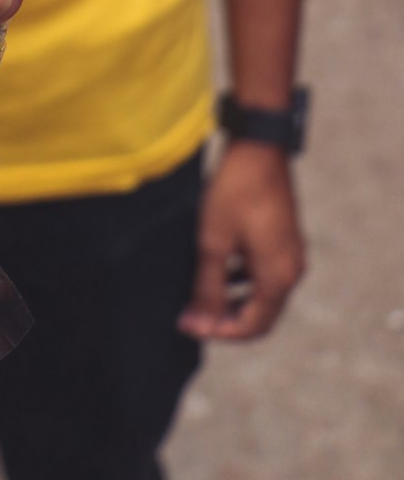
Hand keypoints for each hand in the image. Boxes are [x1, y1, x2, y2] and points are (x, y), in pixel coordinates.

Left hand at [178, 141, 305, 340]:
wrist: (258, 147)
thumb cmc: (235, 193)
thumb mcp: (214, 242)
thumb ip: (207, 288)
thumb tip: (197, 325)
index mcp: (278, 277)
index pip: (253, 326)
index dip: (220, 331)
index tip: (189, 324)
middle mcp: (291, 270)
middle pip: (261, 313)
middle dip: (226, 318)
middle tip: (193, 312)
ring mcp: (290, 253)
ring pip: (262, 293)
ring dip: (233, 299)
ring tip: (199, 293)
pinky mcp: (283, 238)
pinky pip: (264, 272)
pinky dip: (241, 278)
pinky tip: (217, 267)